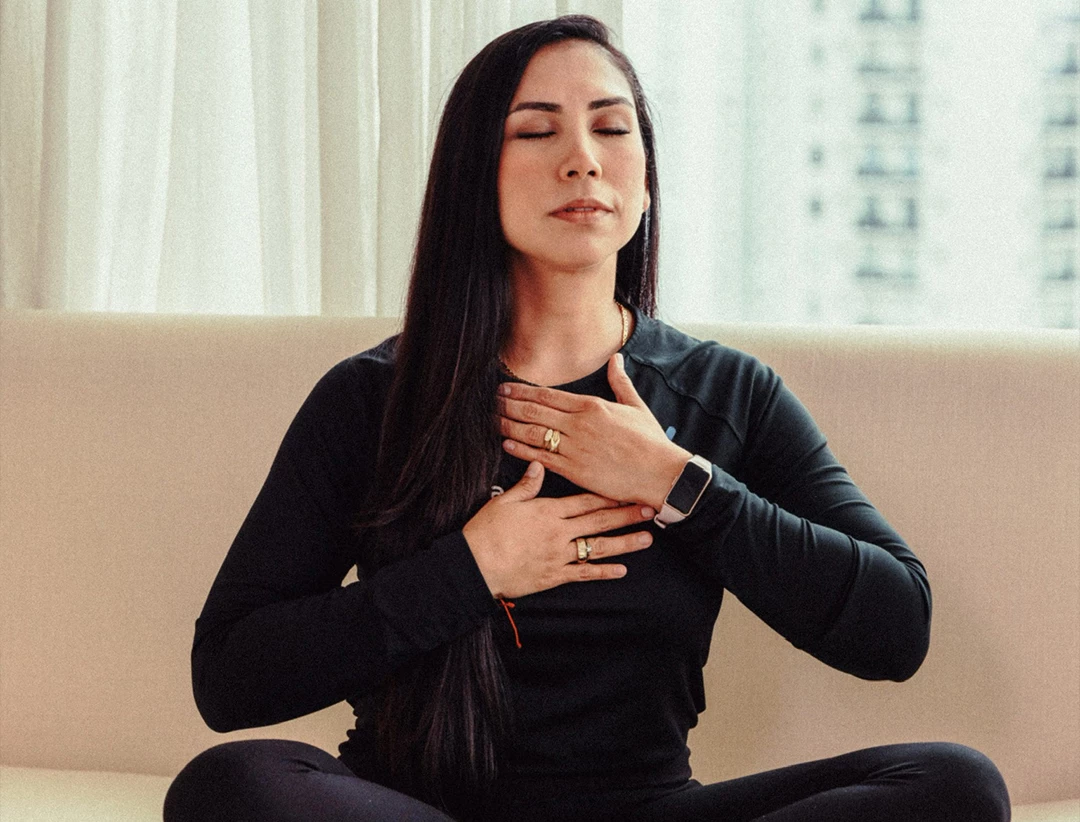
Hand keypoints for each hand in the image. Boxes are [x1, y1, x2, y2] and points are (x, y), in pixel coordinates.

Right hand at [462, 461, 654, 598]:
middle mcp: (559, 532)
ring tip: (647, 539)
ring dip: (624, 542)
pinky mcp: (554, 576)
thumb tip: (539, 462)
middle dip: (626, 514)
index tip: (628, 486)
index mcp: (548, 511)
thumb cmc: (486, 531)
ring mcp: (559, 555)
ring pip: (598, 547)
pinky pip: (585, 574)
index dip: (609, 492)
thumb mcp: (504, 501)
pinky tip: (622, 570)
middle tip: (650, 508)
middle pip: (599, 520)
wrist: (475, 565)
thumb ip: (526, 484)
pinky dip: (604, 572)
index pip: (585, 499)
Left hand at [498, 354, 690, 508]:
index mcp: (592, 406)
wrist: (660, 473)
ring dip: (510, 425)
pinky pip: (541, 457)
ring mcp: (575, 448)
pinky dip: (521, 450)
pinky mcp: (574, 470)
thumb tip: (616, 358)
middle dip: (510, 404)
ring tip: (493, 419)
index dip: (523, 390)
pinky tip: (507, 444)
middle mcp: (579, 424)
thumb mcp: (636, 406)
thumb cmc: (650, 442)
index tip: (506, 387)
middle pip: (535, 411)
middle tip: (492, 401)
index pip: (548, 395)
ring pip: (533, 432)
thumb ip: (620, 382)